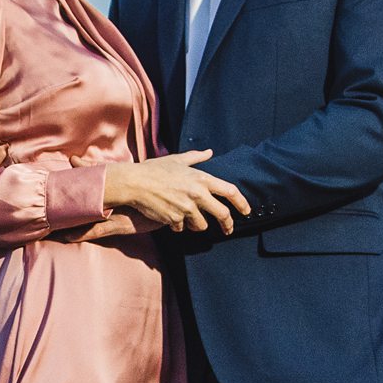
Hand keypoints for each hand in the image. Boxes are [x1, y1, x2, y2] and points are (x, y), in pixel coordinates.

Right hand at [101, 150, 249, 235]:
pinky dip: (178, 225)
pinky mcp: (175, 219)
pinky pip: (182, 227)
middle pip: (222, 214)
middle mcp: (197, 194)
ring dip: (197, 224)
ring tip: (189, 219)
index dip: (242, 203)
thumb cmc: (155, 169)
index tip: (246, 211)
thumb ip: (196, 157)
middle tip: (228, 229)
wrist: (135, 183)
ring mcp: (187, 208)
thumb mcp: (177, 160)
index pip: (230, 192)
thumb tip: (209, 152)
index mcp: (201, 179)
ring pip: (202, 225)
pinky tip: (171, 217)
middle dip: (227, 224)